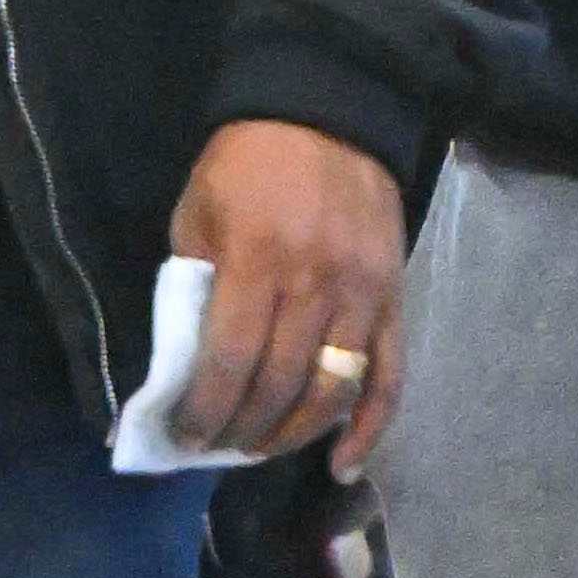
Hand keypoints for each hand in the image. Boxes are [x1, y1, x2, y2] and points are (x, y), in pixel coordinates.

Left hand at [171, 118, 405, 478]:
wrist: (328, 114)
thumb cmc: (248, 164)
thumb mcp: (199, 212)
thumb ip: (193, 283)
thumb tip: (185, 361)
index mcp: (258, 260)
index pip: (230, 361)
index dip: (205, 410)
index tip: (183, 437)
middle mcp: (315, 285)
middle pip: (279, 384)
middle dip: (241, 429)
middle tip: (215, 447)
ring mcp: (362, 296)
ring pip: (331, 390)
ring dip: (293, 433)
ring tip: (260, 448)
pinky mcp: (394, 300)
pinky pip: (388, 378)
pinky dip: (369, 428)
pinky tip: (344, 463)